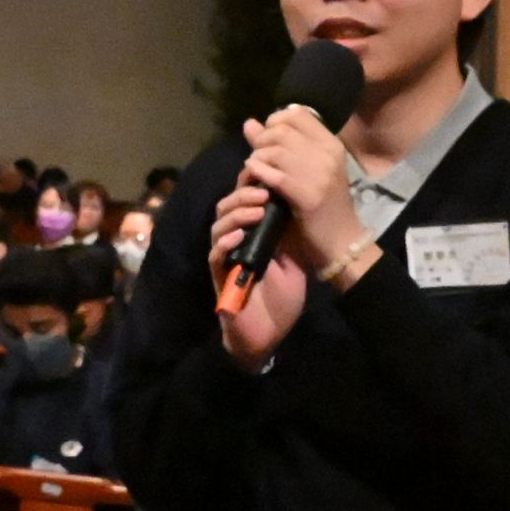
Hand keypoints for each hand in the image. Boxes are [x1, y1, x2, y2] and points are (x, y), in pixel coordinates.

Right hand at [209, 176, 308, 370]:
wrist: (272, 334)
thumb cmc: (281, 298)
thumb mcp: (293, 258)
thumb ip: (289, 233)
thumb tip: (294, 200)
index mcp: (252, 235)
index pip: (244, 202)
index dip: (251, 185)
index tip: (270, 176)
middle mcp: (235, 243)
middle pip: (227, 208)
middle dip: (243, 195)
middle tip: (263, 190)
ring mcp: (226, 259)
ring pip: (218, 227)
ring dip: (237, 215)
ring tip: (256, 209)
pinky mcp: (220, 278)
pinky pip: (215, 255)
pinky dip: (225, 242)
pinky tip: (240, 235)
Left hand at [239, 109, 367, 273]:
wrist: (342, 240)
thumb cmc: (324, 205)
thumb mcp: (307, 169)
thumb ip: (279, 145)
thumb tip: (249, 123)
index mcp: (331, 143)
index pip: (296, 114)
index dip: (274, 121)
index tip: (268, 138)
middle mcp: (328, 153)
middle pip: (281, 130)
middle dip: (262, 141)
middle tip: (258, 156)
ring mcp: (320, 174)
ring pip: (275, 151)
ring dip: (258, 158)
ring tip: (255, 169)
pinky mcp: (309, 195)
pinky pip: (275, 175)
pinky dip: (259, 172)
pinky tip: (254, 176)